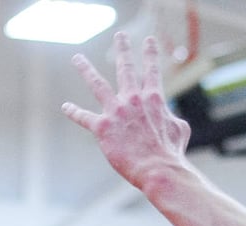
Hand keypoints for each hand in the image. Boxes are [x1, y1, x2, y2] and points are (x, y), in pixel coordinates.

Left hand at [62, 33, 191, 189]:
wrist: (158, 169)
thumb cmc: (170, 152)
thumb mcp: (179, 129)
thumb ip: (170, 117)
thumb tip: (168, 118)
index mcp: (153, 98)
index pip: (151, 70)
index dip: (150, 54)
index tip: (148, 40)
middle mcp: (133, 99)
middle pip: (125, 68)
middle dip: (123, 49)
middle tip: (120, 36)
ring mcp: (116, 112)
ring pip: (97, 84)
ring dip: (86, 69)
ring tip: (77, 58)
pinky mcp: (102, 128)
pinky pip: (84, 117)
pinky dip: (74, 112)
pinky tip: (66, 107)